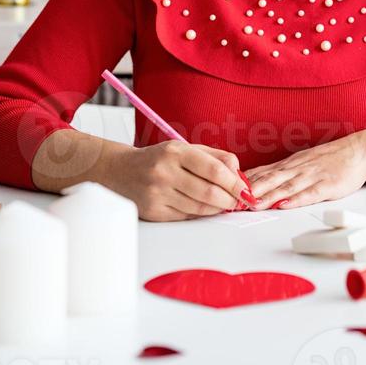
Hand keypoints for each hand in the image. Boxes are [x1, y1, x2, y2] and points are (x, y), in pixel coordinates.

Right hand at [112, 140, 253, 221]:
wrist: (120, 171)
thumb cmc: (158, 158)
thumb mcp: (184, 148)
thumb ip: (214, 156)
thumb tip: (238, 172)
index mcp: (175, 152)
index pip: (213, 170)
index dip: (234, 182)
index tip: (245, 190)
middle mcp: (165, 172)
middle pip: (209, 192)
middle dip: (229, 199)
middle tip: (239, 201)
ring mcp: (158, 194)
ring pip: (199, 207)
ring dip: (217, 209)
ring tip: (225, 204)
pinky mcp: (154, 212)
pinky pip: (186, 216)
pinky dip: (201, 214)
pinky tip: (206, 208)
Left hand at [243, 131, 365, 210]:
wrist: (358, 151)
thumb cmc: (329, 159)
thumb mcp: (302, 162)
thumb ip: (282, 172)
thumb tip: (258, 180)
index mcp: (290, 164)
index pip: (263, 171)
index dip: (245, 181)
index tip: (228, 188)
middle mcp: (298, 168)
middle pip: (271, 178)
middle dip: (252, 189)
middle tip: (234, 198)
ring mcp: (312, 176)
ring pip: (287, 187)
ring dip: (268, 195)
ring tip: (253, 204)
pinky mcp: (328, 185)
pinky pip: (310, 193)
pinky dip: (296, 200)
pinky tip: (284, 205)